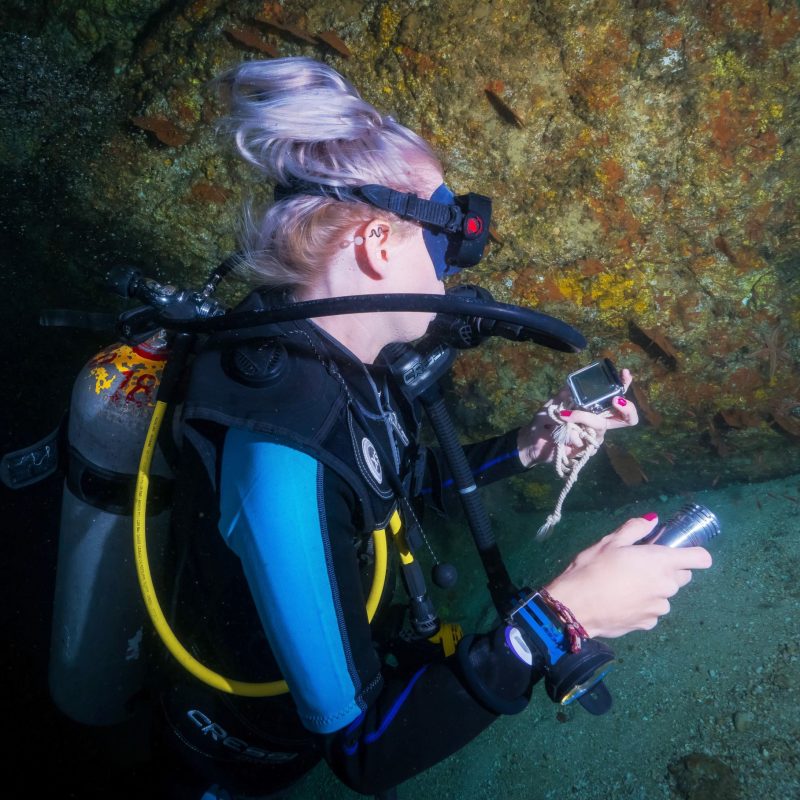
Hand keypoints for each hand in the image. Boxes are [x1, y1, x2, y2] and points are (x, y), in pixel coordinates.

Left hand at [517, 368, 636, 467]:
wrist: (533, 442)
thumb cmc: (544, 421)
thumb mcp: (551, 404)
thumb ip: (563, 395)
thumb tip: (571, 385)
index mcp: (593, 407)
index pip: (616, 395)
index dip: (624, 385)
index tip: (624, 374)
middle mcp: (599, 421)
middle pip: (627, 418)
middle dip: (627, 408)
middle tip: (616, 400)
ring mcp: (595, 436)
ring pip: (601, 426)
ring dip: (583, 417)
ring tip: (564, 416)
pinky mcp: (587, 449)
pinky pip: (588, 441)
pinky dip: (573, 435)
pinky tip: (563, 436)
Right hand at [542, 514, 712, 637]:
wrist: (576, 607)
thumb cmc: (592, 568)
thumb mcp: (609, 542)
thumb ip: (635, 529)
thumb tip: (652, 521)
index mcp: (661, 561)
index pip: (701, 558)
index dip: (694, 553)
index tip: (677, 550)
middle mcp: (666, 586)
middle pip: (682, 576)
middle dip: (668, 570)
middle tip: (640, 566)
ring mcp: (659, 608)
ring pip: (665, 595)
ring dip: (654, 590)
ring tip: (625, 587)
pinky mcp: (647, 624)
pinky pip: (652, 611)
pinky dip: (642, 606)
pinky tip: (621, 602)